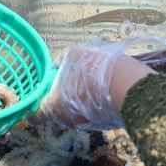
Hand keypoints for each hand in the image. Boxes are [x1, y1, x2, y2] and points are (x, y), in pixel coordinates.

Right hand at [36, 35, 165, 130]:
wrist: (131, 90)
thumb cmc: (89, 96)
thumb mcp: (60, 107)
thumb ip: (45, 109)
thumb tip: (34, 114)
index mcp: (71, 55)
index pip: (57, 73)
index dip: (56, 93)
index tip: (59, 108)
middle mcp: (92, 51)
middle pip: (78, 77)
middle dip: (78, 95)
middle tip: (80, 114)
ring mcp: (113, 59)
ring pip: (98, 81)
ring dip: (97, 97)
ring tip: (100, 114)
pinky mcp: (131, 69)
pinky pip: (116, 85)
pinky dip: (114, 96)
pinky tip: (115, 108)